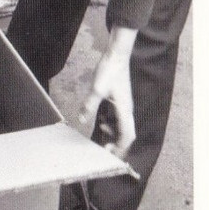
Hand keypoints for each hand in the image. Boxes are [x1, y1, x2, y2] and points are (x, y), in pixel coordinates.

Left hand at [78, 29, 136, 157]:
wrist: (116, 55)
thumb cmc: (109, 71)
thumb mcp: (97, 89)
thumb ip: (89, 105)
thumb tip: (81, 120)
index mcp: (125, 111)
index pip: (127, 136)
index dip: (120, 148)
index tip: (109, 154)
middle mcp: (127, 110)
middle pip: (127, 133)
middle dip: (117, 144)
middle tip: (104, 150)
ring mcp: (124, 105)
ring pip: (122, 126)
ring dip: (113, 132)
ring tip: (100, 131)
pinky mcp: (119, 100)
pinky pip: (117, 117)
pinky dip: (110, 123)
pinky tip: (100, 120)